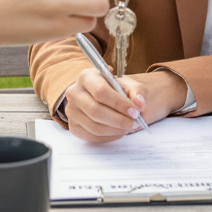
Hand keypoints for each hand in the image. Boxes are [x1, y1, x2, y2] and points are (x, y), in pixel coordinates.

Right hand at [64, 68, 186, 142]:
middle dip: (119, 119)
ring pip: (94, 126)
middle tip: (135, 122)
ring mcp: (73, 110)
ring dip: (116, 129)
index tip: (136, 110)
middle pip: (96, 111)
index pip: (101, 90)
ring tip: (129, 126)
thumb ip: (137, 91)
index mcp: (88, 75)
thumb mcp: (134, 85)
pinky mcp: (75, 126)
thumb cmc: (126, 89)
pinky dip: (108, 136)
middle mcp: (75, 91)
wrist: (116, 96)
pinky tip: (120, 131)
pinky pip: (91, 136)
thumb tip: (138, 102)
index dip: (119, 103)